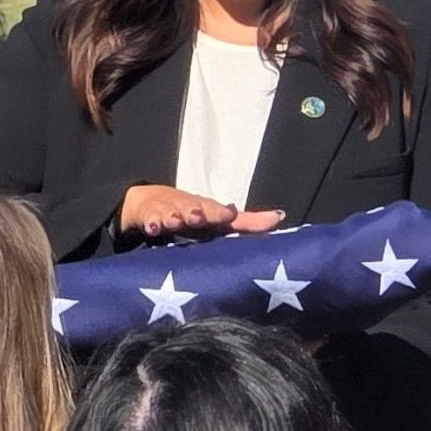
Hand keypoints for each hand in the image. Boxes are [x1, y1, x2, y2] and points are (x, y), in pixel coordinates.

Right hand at [118, 185, 284, 239]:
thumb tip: (280, 216)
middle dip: (197, 212)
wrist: (152, 202)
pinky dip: (151, 223)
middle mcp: (190, 207)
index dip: (222, 213)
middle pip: (194, 208)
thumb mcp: (219, 220)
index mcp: (208, 209)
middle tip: (198, 218)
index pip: (217, 211)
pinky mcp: (150, 217)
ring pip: (171, 212)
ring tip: (173, 222)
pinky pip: (150, 220)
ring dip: (173, 216)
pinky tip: (152, 228)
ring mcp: (168, 211)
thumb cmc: (194, 214)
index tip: (229, 215)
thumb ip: (248, 222)